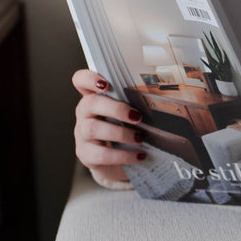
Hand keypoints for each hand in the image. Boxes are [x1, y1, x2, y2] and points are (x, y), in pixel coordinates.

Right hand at [73, 69, 146, 183]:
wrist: (117, 162)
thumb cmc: (125, 129)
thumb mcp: (128, 113)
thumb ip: (134, 103)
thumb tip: (160, 99)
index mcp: (95, 97)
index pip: (81, 80)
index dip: (89, 79)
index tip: (105, 83)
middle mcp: (84, 113)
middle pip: (90, 103)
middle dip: (116, 109)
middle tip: (137, 116)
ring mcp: (82, 134)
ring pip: (93, 129)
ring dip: (121, 133)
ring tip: (140, 138)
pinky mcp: (85, 154)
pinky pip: (101, 154)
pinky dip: (123, 155)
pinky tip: (139, 155)